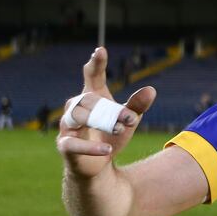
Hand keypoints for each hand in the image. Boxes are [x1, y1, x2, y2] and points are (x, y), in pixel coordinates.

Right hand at [56, 47, 155, 178]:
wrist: (99, 165)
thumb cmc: (110, 137)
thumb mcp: (128, 121)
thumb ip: (137, 106)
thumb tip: (151, 90)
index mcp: (92, 97)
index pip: (92, 76)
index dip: (96, 63)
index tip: (101, 50)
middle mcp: (76, 108)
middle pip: (91, 99)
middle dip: (111, 108)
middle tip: (131, 118)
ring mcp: (68, 126)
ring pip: (80, 116)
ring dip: (102, 123)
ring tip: (120, 130)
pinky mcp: (65, 145)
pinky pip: (74, 144)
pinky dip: (91, 148)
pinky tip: (108, 150)